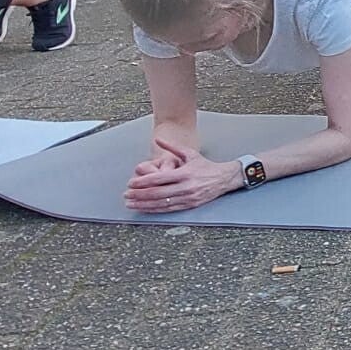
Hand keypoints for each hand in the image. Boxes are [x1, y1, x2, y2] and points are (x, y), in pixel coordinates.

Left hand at [124, 139, 240, 212]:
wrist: (224, 178)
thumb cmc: (205, 166)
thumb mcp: (189, 153)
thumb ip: (172, 147)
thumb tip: (157, 139)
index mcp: (184, 173)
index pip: (159, 179)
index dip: (142, 182)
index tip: (131, 183)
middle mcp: (185, 187)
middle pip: (157, 193)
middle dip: (139, 195)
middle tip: (126, 195)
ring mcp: (187, 198)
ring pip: (161, 203)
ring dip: (144, 204)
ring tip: (131, 204)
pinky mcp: (189, 205)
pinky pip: (169, 209)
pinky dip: (155, 210)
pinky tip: (146, 209)